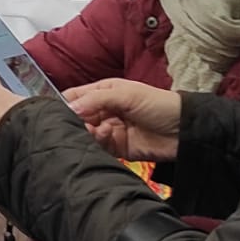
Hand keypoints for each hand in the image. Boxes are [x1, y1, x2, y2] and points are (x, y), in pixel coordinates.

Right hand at [65, 78, 182, 161]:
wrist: (186, 131)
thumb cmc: (159, 104)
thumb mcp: (127, 95)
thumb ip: (96, 100)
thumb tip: (69, 109)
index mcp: (103, 92)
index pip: (74, 97)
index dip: (62, 104)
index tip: (53, 113)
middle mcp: (103, 111)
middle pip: (76, 117)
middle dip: (72, 122)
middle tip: (75, 125)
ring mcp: (109, 130)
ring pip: (85, 134)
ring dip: (84, 134)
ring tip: (92, 131)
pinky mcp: (116, 148)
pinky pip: (98, 147)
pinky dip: (96, 144)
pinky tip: (103, 138)